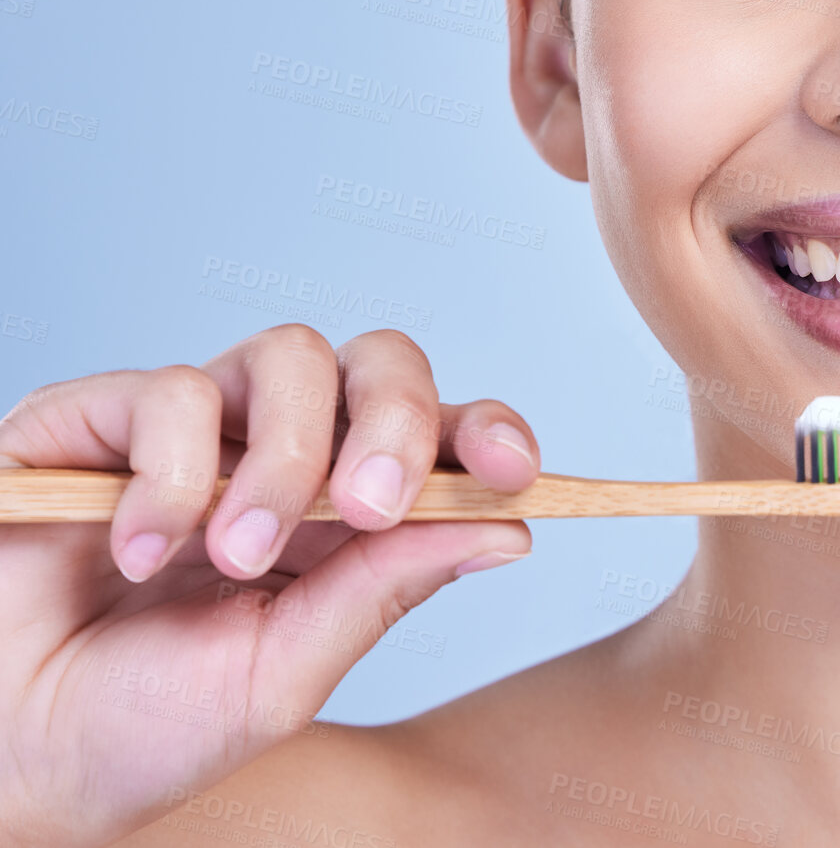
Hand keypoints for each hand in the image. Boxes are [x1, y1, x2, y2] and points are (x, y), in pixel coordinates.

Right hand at [0, 324, 537, 847]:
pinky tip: (145, 550)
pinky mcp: (102, 416)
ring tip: (240, 552)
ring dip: (284, 459)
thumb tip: (511, 531)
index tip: (515, 468)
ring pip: (287, 357)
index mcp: (340, 511)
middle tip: (371, 504)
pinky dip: (175, 474)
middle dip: (396, 418)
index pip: (434, 436)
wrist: (5, 757)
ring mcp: (196, 427)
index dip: (483, 431)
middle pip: (378, 363)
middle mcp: (280, 451)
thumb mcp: (284, 672)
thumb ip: (385, 589)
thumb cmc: (139, 727)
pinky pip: (173, 392)